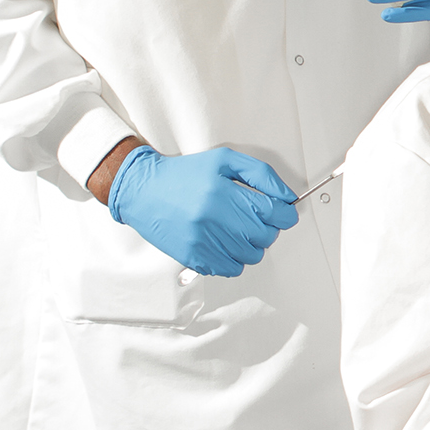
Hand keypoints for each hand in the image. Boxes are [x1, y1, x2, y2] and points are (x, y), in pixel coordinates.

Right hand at [106, 146, 298, 277]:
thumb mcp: (224, 160)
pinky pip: (231, 268)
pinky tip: (226, 242)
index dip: (286, 214)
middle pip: (264, 236)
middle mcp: (212, 218)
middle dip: (269, 228)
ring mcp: (202, 241)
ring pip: (251, 256)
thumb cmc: (184, 174)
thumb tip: (287, 196)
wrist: (142, 191)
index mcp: (222, 191)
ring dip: (253, 244)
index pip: (272, 212)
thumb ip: (261, 174)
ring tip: (239, 229)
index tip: (284, 213)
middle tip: (257, 218)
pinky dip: (235, 258)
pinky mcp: (193, 258)